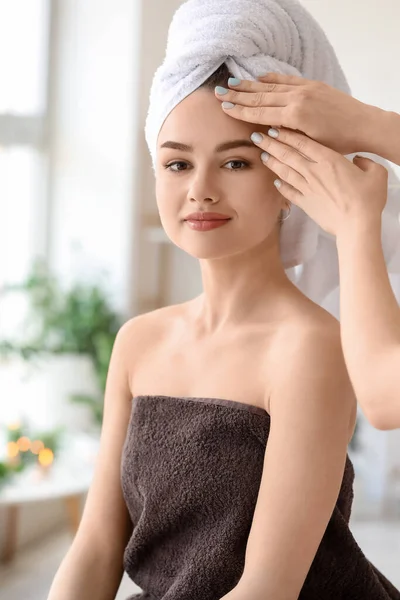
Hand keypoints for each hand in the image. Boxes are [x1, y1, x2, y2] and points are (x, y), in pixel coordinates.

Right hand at [215, 72, 376, 154]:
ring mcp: (304, 89)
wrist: (363, 124)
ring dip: (249, 85)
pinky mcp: (312, 85)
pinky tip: (259, 78)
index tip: (224, 106)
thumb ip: (287, 136)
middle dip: (238, 95)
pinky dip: (270, 79)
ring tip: (232, 83)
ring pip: (270, 86)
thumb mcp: (310, 144)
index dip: (240, 110)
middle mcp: (297, 98)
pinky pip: (286, 80)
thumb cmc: (339, 142)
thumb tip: (266, 131)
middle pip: (260, 97)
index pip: (260, 112)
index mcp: (294, 116)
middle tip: (219, 92)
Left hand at [249, 126, 387, 236]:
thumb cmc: (368, 199)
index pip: (303, 142)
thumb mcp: (375, 173)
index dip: (287, 134)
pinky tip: (276, 182)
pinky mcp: (306, 204)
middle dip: (271, 144)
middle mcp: (314, 172)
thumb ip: (365, 162)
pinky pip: (289, 192)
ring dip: (272, 162)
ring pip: (285, 171)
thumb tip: (357, 161)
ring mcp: (308, 189)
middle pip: (288, 155)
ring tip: (261, 154)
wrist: (356, 225)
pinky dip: (281, 186)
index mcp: (329, 160)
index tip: (274, 127)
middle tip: (256, 136)